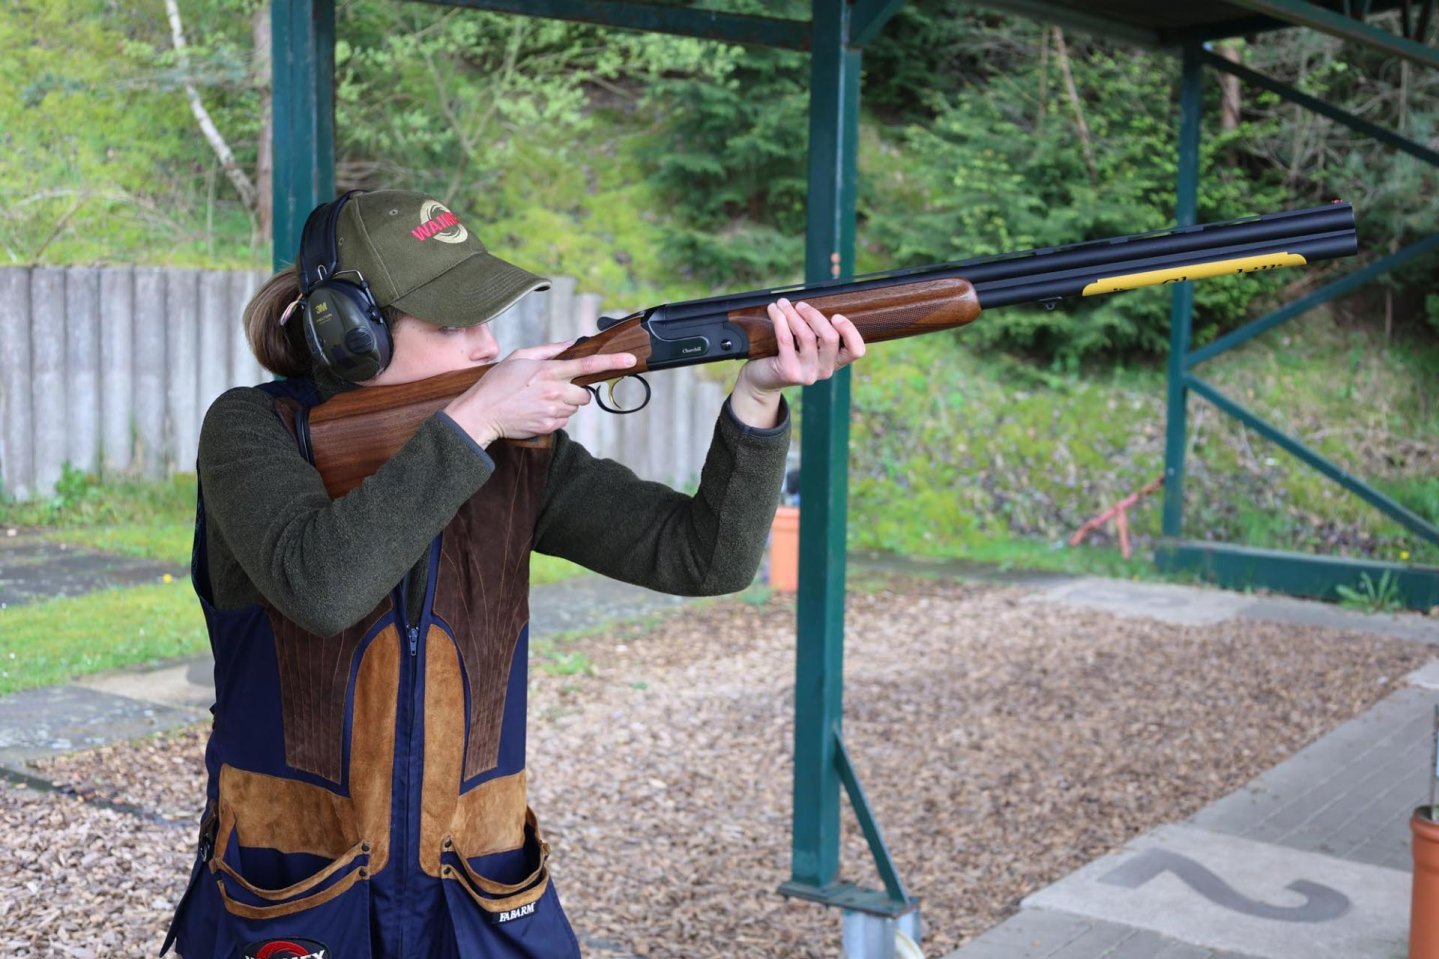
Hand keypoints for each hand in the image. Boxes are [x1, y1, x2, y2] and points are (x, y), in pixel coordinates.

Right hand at [443, 340, 636, 445]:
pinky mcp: (549, 426)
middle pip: (585, 393)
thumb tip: (572, 344)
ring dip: (564, 404)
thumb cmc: (497, 383)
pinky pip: (565, 420)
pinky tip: (537, 411)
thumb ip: (549, 350)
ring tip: (540, 400)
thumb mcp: (520, 357)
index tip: (630, 360)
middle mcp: (555, 391)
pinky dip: (556, 416)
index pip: (588, 364)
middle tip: (554, 388)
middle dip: (576, 391)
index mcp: (549, 371)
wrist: (482, 413)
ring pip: (575, 407)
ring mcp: (553, 411)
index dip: (612, 362)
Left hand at [730, 297, 865, 427]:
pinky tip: (774, 310)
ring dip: (793, 314)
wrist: (763, 378)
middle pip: (830, 338)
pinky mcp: (789, 371)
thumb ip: (817, 330)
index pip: (856, 350)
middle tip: (800, 305)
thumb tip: (813, 302)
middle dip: (814, 315)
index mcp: (835, 362)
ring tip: (782, 304)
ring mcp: (808, 374)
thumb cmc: (787, 354)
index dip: (850, 331)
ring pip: (807, 336)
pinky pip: (786, 339)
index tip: (836, 316)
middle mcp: (825, 370)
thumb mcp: (808, 345)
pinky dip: (780, 320)